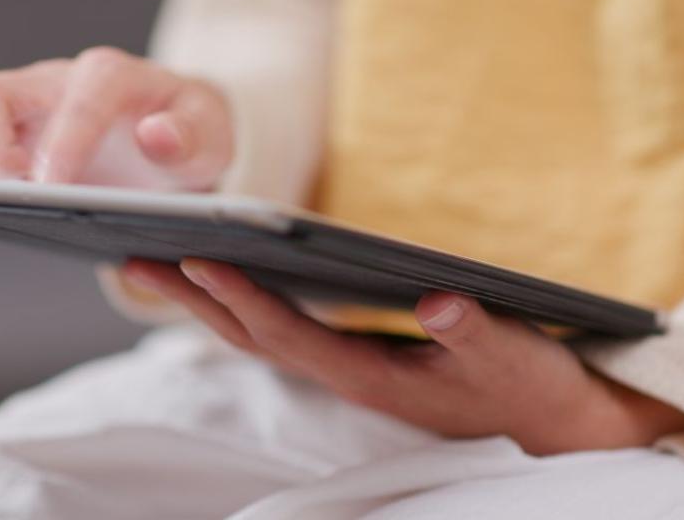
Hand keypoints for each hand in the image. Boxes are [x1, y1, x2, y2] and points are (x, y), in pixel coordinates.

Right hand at [0, 46, 233, 190]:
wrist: (168, 135)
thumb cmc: (185, 136)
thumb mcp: (211, 139)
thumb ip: (192, 138)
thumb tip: (157, 137)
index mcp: (110, 76)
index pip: (81, 93)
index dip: (65, 138)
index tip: (54, 188)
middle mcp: (50, 82)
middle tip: (14, 201)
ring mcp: (14, 106)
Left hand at [124, 258, 683, 455]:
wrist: (551, 424)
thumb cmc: (530, 388)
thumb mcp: (513, 358)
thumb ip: (474, 332)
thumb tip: (436, 304)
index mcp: (371, 376)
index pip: (288, 334)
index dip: (241, 297)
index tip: (194, 259)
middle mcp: (346, 375)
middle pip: (251, 335)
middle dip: (192, 299)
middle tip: (133, 258)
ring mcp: (347, 369)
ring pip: (259, 336)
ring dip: (205, 303)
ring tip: (156, 263)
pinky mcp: (355, 359)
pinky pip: (281, 332)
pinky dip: (242, 305)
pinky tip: (224, 281)